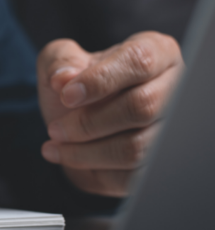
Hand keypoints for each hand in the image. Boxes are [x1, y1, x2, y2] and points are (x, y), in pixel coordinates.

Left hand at [37, 32, 183, 196]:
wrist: (75, 125)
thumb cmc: (76, 87)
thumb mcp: (60, 65)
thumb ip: (59, 61)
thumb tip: (63, 78)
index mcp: (156, 53)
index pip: (138, 61)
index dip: (99, 81)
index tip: (65, 96)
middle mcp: (175, 89)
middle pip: (141, 107)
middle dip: (88, 122)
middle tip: (55, 129)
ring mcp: (171, 130)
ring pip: (137, 148)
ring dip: (86, 151)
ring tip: (55, 145)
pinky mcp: (158, 164)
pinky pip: (132, 176)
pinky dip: (93, 169)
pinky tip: (67, 157)